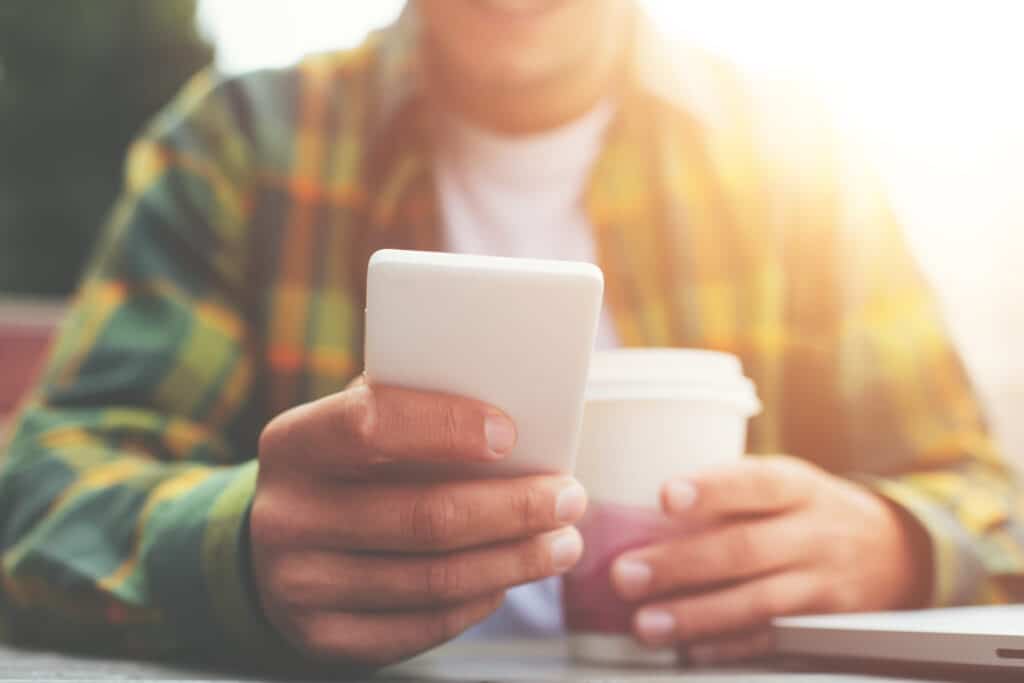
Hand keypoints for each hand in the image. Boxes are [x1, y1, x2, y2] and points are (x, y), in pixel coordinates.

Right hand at [251, 380, 586, 667]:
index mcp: (293, 443)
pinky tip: (509, 577)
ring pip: (435, 579)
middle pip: (424, 517)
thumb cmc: (345, 469)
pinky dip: (481, 600)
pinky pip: (425, 625)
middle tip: (569, 498)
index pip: (369, 425)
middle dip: (514, 508)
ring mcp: (299, 586)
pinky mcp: (324, 638)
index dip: (446, 427)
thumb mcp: (357, 424)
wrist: (277, 547)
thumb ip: (413, 411)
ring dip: (516, 561)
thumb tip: (511, 413)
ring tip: (562, 543)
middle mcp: (285, 517)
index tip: (511, 433)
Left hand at [609, 455, 930, 664]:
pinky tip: (690, 651)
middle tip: (626, 574)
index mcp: (796, 486)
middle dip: (680, 564)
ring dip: (696, 615)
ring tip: (647, 624)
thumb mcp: (783, 485)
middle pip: (745, 548)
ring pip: (756, 601)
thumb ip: (729, 495)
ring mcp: (822, 582)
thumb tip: (638, 512)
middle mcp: (812, 533)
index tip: (666, 496)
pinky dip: (728, 646)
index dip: (711, 489)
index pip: (754, 482)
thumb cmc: (809, 510)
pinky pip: (772, 639)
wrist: (895, 552)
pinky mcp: (825, 625)